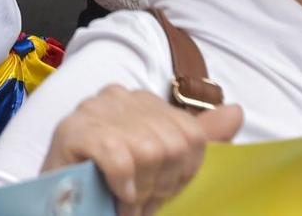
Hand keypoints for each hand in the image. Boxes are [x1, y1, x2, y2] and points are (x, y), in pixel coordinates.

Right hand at [41, 86, 241, 215]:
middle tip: (140, 201)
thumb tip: (237, 112)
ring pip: (148, 150)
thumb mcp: (163, 166)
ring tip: (126, 203)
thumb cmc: (115, 186)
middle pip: (171, 144)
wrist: (64, 207)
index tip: (160, 191)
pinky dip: (123, 186)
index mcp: (142, 100)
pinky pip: (119, 158)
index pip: (190, 134)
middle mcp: (118, 96)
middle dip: (160, 184)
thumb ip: (199, 138)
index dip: (180, 173)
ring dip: (140, 191)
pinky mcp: (71, 130)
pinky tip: (116, 196)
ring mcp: (92, 109)